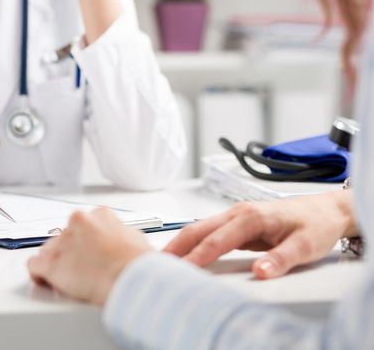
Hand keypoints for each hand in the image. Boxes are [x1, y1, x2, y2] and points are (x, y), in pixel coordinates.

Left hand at [28, 208, 151, 305]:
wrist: (130, 278)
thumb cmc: (137, 264)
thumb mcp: (136, 238)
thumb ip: (121, 233)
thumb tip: (121, 240)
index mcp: (100, 215)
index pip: (84, 225)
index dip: (87, 242)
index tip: (90, 253)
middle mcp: (78, 222)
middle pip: (66, 237)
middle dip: (72, 252)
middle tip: (83, 269)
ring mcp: (63, 241)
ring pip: (50, 250)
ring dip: (58, 263)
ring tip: (70, 280)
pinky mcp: (51, 262)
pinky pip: (35, 265)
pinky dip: (40, 274)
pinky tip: (48, 281)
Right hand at [164, 190, 356, 278]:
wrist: (325, 210)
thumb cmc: (315, 224)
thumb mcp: (304, 245)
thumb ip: (280, 259)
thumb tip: (260, 272)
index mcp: (250, 216)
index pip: (216, 240)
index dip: (197, 256)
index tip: (181, 269)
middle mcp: (238, 213)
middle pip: (198, 228)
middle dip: (177, 245)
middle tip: (157, 262)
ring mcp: (235, 215)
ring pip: (200, 228)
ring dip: (181, 242)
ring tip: (164, 258)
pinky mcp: (237, 223)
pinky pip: (209, 231)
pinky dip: (193, 241)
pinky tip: (185, 252)